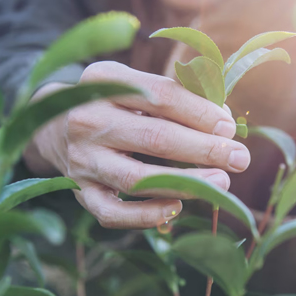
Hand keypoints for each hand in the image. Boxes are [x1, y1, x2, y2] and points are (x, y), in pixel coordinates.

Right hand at [24, 61, 250, 228]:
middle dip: (204, 149)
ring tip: (221, 183)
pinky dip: (146, 215)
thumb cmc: (115, 104)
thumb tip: (224, 122)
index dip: (200, 113)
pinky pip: (112, 212)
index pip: (160, 96)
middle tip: (240, 158)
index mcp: (104, 80)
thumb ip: (178, 96)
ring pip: (137, 178)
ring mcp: (81, 159)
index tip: (229, 128)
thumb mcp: (136, 84)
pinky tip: (177, 209)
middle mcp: (87, 119)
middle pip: (154, 137)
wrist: (55, 126)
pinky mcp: (78, 191)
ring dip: (185, 183)